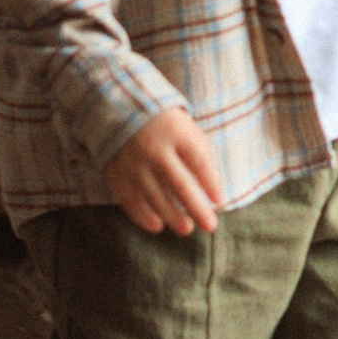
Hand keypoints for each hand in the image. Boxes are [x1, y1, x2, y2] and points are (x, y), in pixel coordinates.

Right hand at [103, 105, 223, 236]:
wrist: (121, 109)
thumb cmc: (166, 125)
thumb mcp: (187, 129)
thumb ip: (201, 156)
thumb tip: (214, 193)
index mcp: (176, 132)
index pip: (198, 161)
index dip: (211, 182)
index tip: (221, 201)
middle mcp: (154, 148)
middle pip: (180, 184)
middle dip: (197, 208)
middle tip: (210, 226)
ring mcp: (134, 162)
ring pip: (156, 197)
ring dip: (173, 217)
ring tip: (187, 229)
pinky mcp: (116, 173)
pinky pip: (131, 200)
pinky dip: (143, 216)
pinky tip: (157, 226)